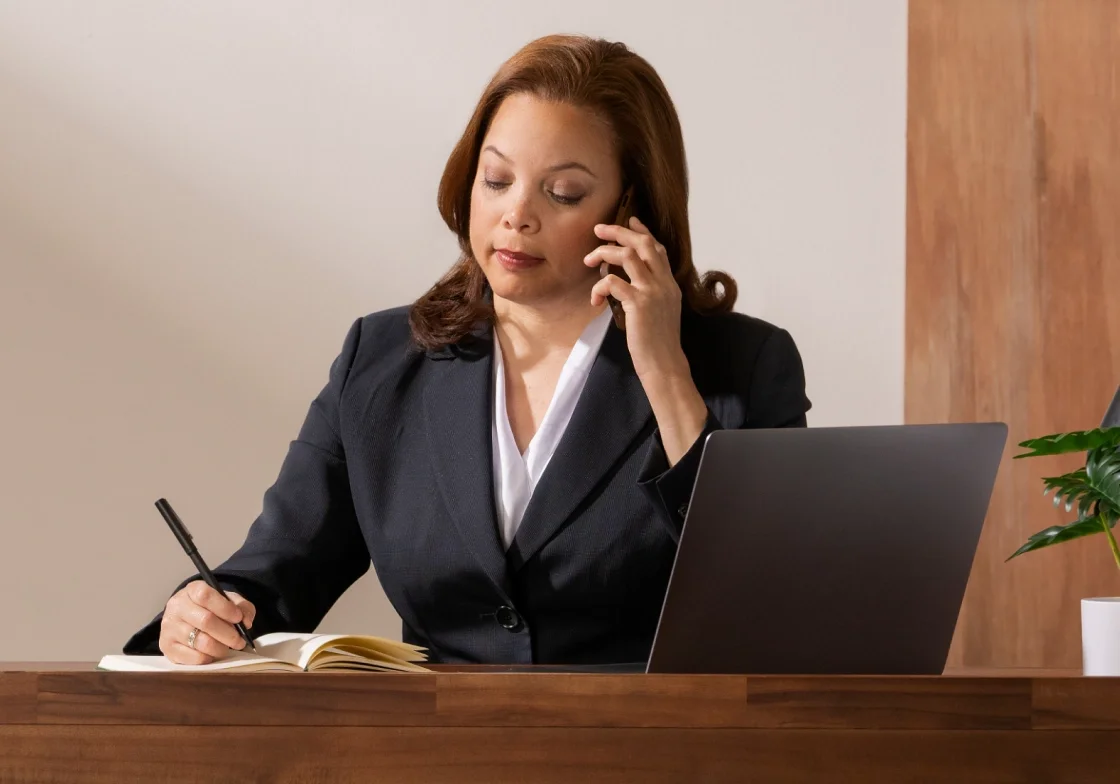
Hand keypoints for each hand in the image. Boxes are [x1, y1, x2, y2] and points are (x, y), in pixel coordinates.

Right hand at [159, 581, 255, 664]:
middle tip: (240, 641)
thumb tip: (246, 622)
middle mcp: (176, 607)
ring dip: (220, 648)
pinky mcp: (167, 647)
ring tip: (228, 648)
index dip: (225, 608)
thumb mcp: (227, 600)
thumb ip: (241, 607)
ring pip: (200, 642)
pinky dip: (208, 658)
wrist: (186, 618)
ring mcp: (169, 627)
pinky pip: (193, 657)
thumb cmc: (210, 608)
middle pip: (205, 621)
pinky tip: (213, 654)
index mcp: (192, 590)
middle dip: (228, 634)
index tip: (239, 618)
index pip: (206, 596)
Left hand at [584, 216, 709, 464]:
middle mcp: (664, 283)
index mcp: (670, 284)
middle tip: (599, 229)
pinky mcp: (638, 303)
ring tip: (589, 260)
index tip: (629, 220)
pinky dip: (599, 286)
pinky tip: (595, 299)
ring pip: (627, 255)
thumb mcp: (660, 312)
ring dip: (604, 253)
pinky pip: (613, 282)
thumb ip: (650, 294)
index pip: (657, 248)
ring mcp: (652, 291)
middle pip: (642, 243)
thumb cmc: (657, 344)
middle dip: (619, 231)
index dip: (642, 231)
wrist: (664, 364)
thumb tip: (625, 283)